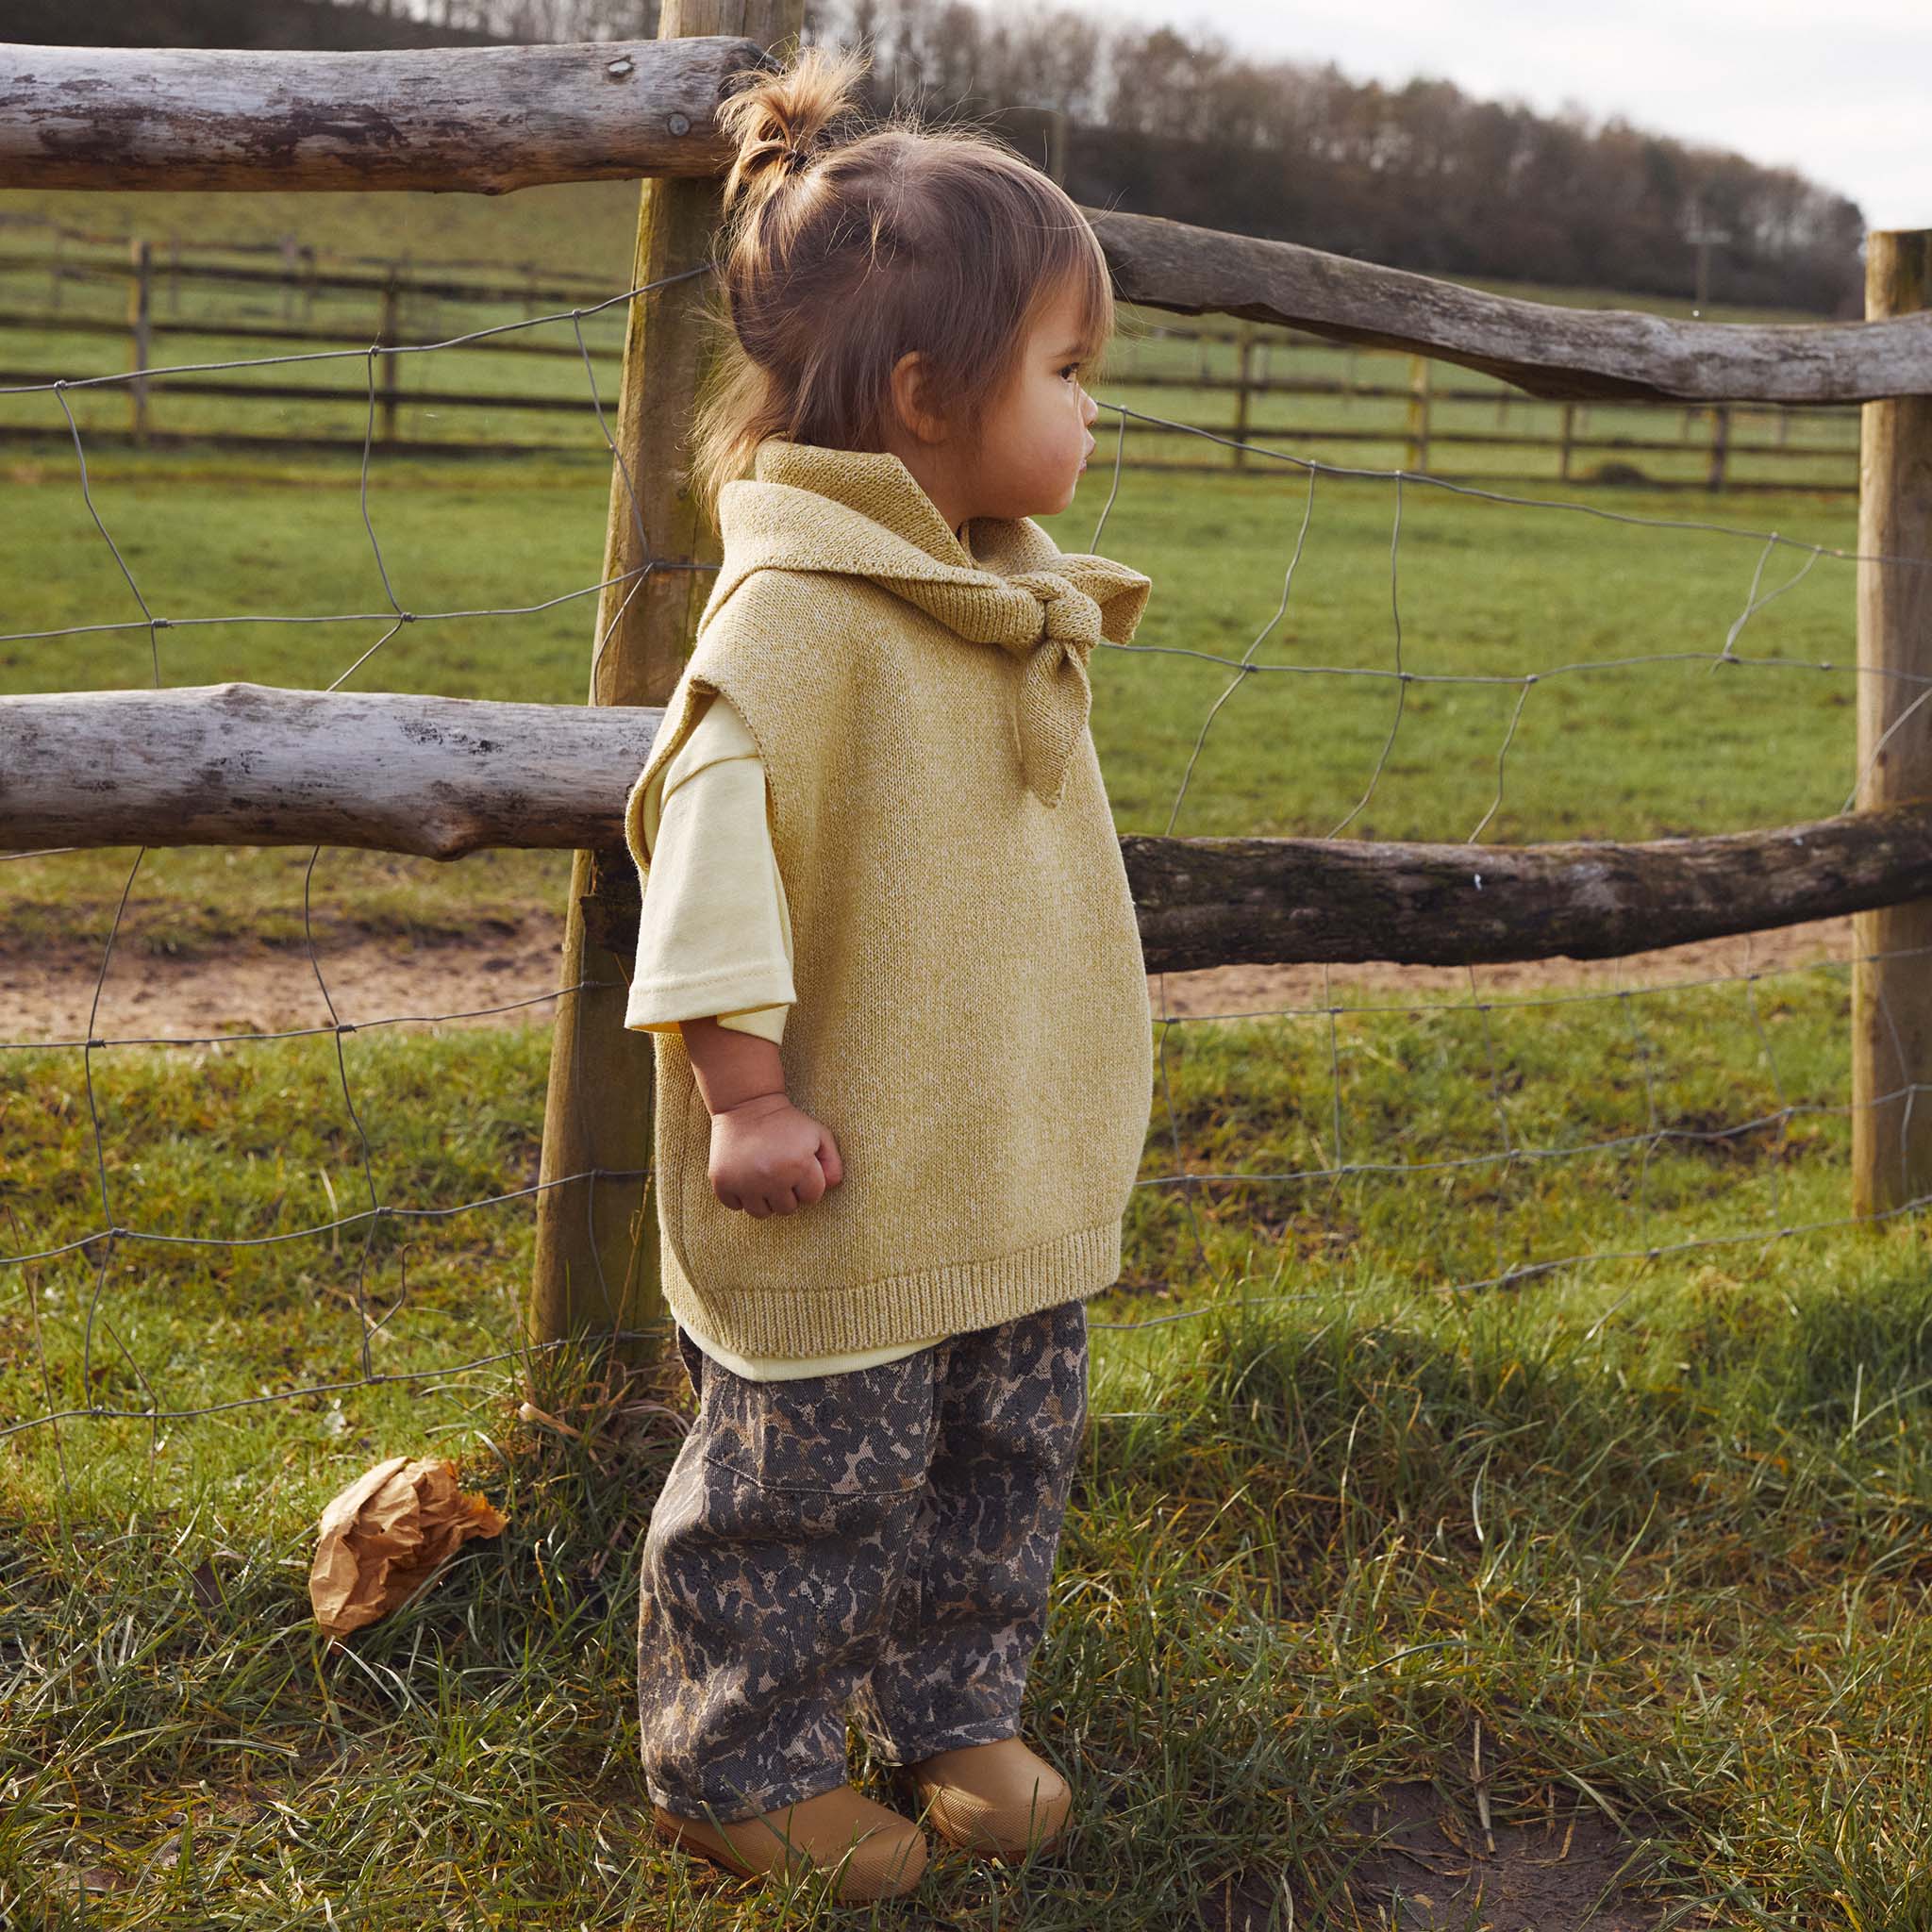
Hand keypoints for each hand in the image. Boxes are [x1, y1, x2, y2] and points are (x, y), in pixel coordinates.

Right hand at [706, 1090, 843, 1216]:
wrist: (746, 1105)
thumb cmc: (786, 1122)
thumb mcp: (817, 1134)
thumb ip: (832, 1162)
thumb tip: (831, 1186)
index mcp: (799, 1165)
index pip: (812, 1197)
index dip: (807, 1184)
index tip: (798, 1168)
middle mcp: (772, 1177)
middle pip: (787, 1209)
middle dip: (787, 1193)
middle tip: (779, 1170)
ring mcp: (744, 1182)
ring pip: (761, 1213)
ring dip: (764, 1199)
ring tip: (762, 1176)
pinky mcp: (722, 1183)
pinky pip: (736, 1206)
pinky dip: (740, 1196)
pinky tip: (744, 1175)